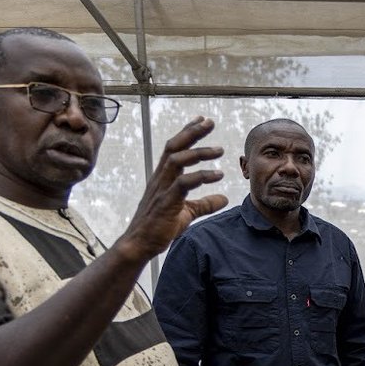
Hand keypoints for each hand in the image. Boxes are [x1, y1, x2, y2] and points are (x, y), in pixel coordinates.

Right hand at [117, 117, 227, 263]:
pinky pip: (183, 183)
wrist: (140, 245)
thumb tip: (224, 198)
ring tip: (220, 150)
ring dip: (199, 152)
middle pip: (174, 147)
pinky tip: (218, 175)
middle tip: (209, 121)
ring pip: (177, 160)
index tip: (201, 120)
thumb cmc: (160, 227)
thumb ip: (205, 204)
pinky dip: (201, 176)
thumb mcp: (187, 213)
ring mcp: (161, 189)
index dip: (187, 132)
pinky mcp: (166, 203)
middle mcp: (160, 178)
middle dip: (191, 132)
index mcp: (163, 177)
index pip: (174, 148)